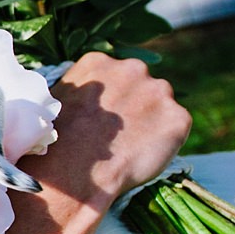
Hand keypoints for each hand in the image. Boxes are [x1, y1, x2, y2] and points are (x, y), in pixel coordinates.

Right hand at [26, 53, 190, 212]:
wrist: (74, 171)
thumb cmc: (57, 142)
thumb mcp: (56, 102)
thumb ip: (83, 91)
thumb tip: (90, 99)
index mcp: (99, 61)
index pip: (115, 73)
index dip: (111, 97)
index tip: (102, 117)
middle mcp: (132, 68)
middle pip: (142, 83)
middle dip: (135, 103)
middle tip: (119, 133)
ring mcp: (159, 91)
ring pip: (161, 103)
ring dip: (152, 120)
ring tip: (129, 146)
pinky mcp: (178, 117)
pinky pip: (176, 127)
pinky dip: (166, 140)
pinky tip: (142, 154)